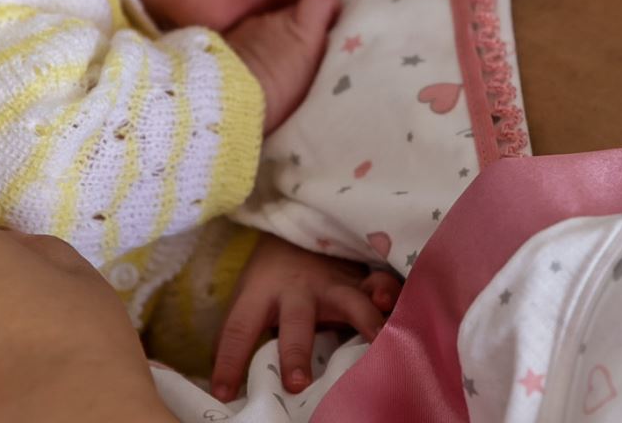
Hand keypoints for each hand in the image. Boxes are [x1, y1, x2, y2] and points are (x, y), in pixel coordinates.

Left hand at [209, 234, 401, 400]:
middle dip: (296, 353)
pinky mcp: (360, 280)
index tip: (222, 392)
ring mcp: (333, 284)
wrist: (297, 229)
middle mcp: (298, 290)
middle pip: (295, 322)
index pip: (239, 328)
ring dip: (362, 321)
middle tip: (297, 383)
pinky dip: (391, 295)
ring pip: (349, 302)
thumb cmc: (270, 277)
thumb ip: (244, 334)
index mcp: (262, 295)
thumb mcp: (248, 298)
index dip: (229, 360)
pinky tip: (398, 305)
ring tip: (376, 340)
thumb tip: (224, 386)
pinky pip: (381, 286)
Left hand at [225, 0, 339, 133]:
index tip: (330, 25)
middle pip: (292, 14)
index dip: (327, 7)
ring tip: (273, 71)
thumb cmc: (277, 92)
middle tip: (300, 60)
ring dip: (273, 42)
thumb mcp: (312, 75)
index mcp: (300, 26)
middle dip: (297, 31)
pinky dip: (252, 50)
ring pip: (268, 27)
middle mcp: (273, 18)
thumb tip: (327, 37)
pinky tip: (251, 74)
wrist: (227, 100)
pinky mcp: (226, 40)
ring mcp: (247, 27)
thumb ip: (319, 50)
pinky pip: (247, 39)